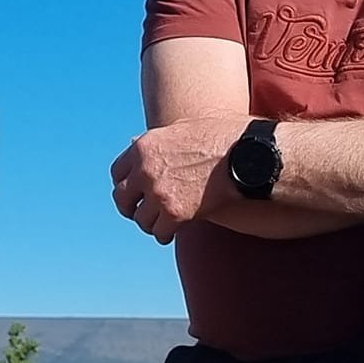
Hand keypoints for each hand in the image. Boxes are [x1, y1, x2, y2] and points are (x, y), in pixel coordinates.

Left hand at [110, 116, 242, 242]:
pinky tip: (172, 233)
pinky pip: (159, 232)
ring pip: (140, 219)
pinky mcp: (174, 213)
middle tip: (140, 213)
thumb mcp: (184, 128)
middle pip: (122, 198)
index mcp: (144, 147)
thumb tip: (134, 142)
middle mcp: (145, 170)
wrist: (247, 157)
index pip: (117, 172)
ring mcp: (158, 193)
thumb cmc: (223, 138)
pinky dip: (165, 234)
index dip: (124, 184)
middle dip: (131, 207)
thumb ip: (159, 140)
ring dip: (150, 223)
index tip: (133, 192)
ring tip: (161, 224)